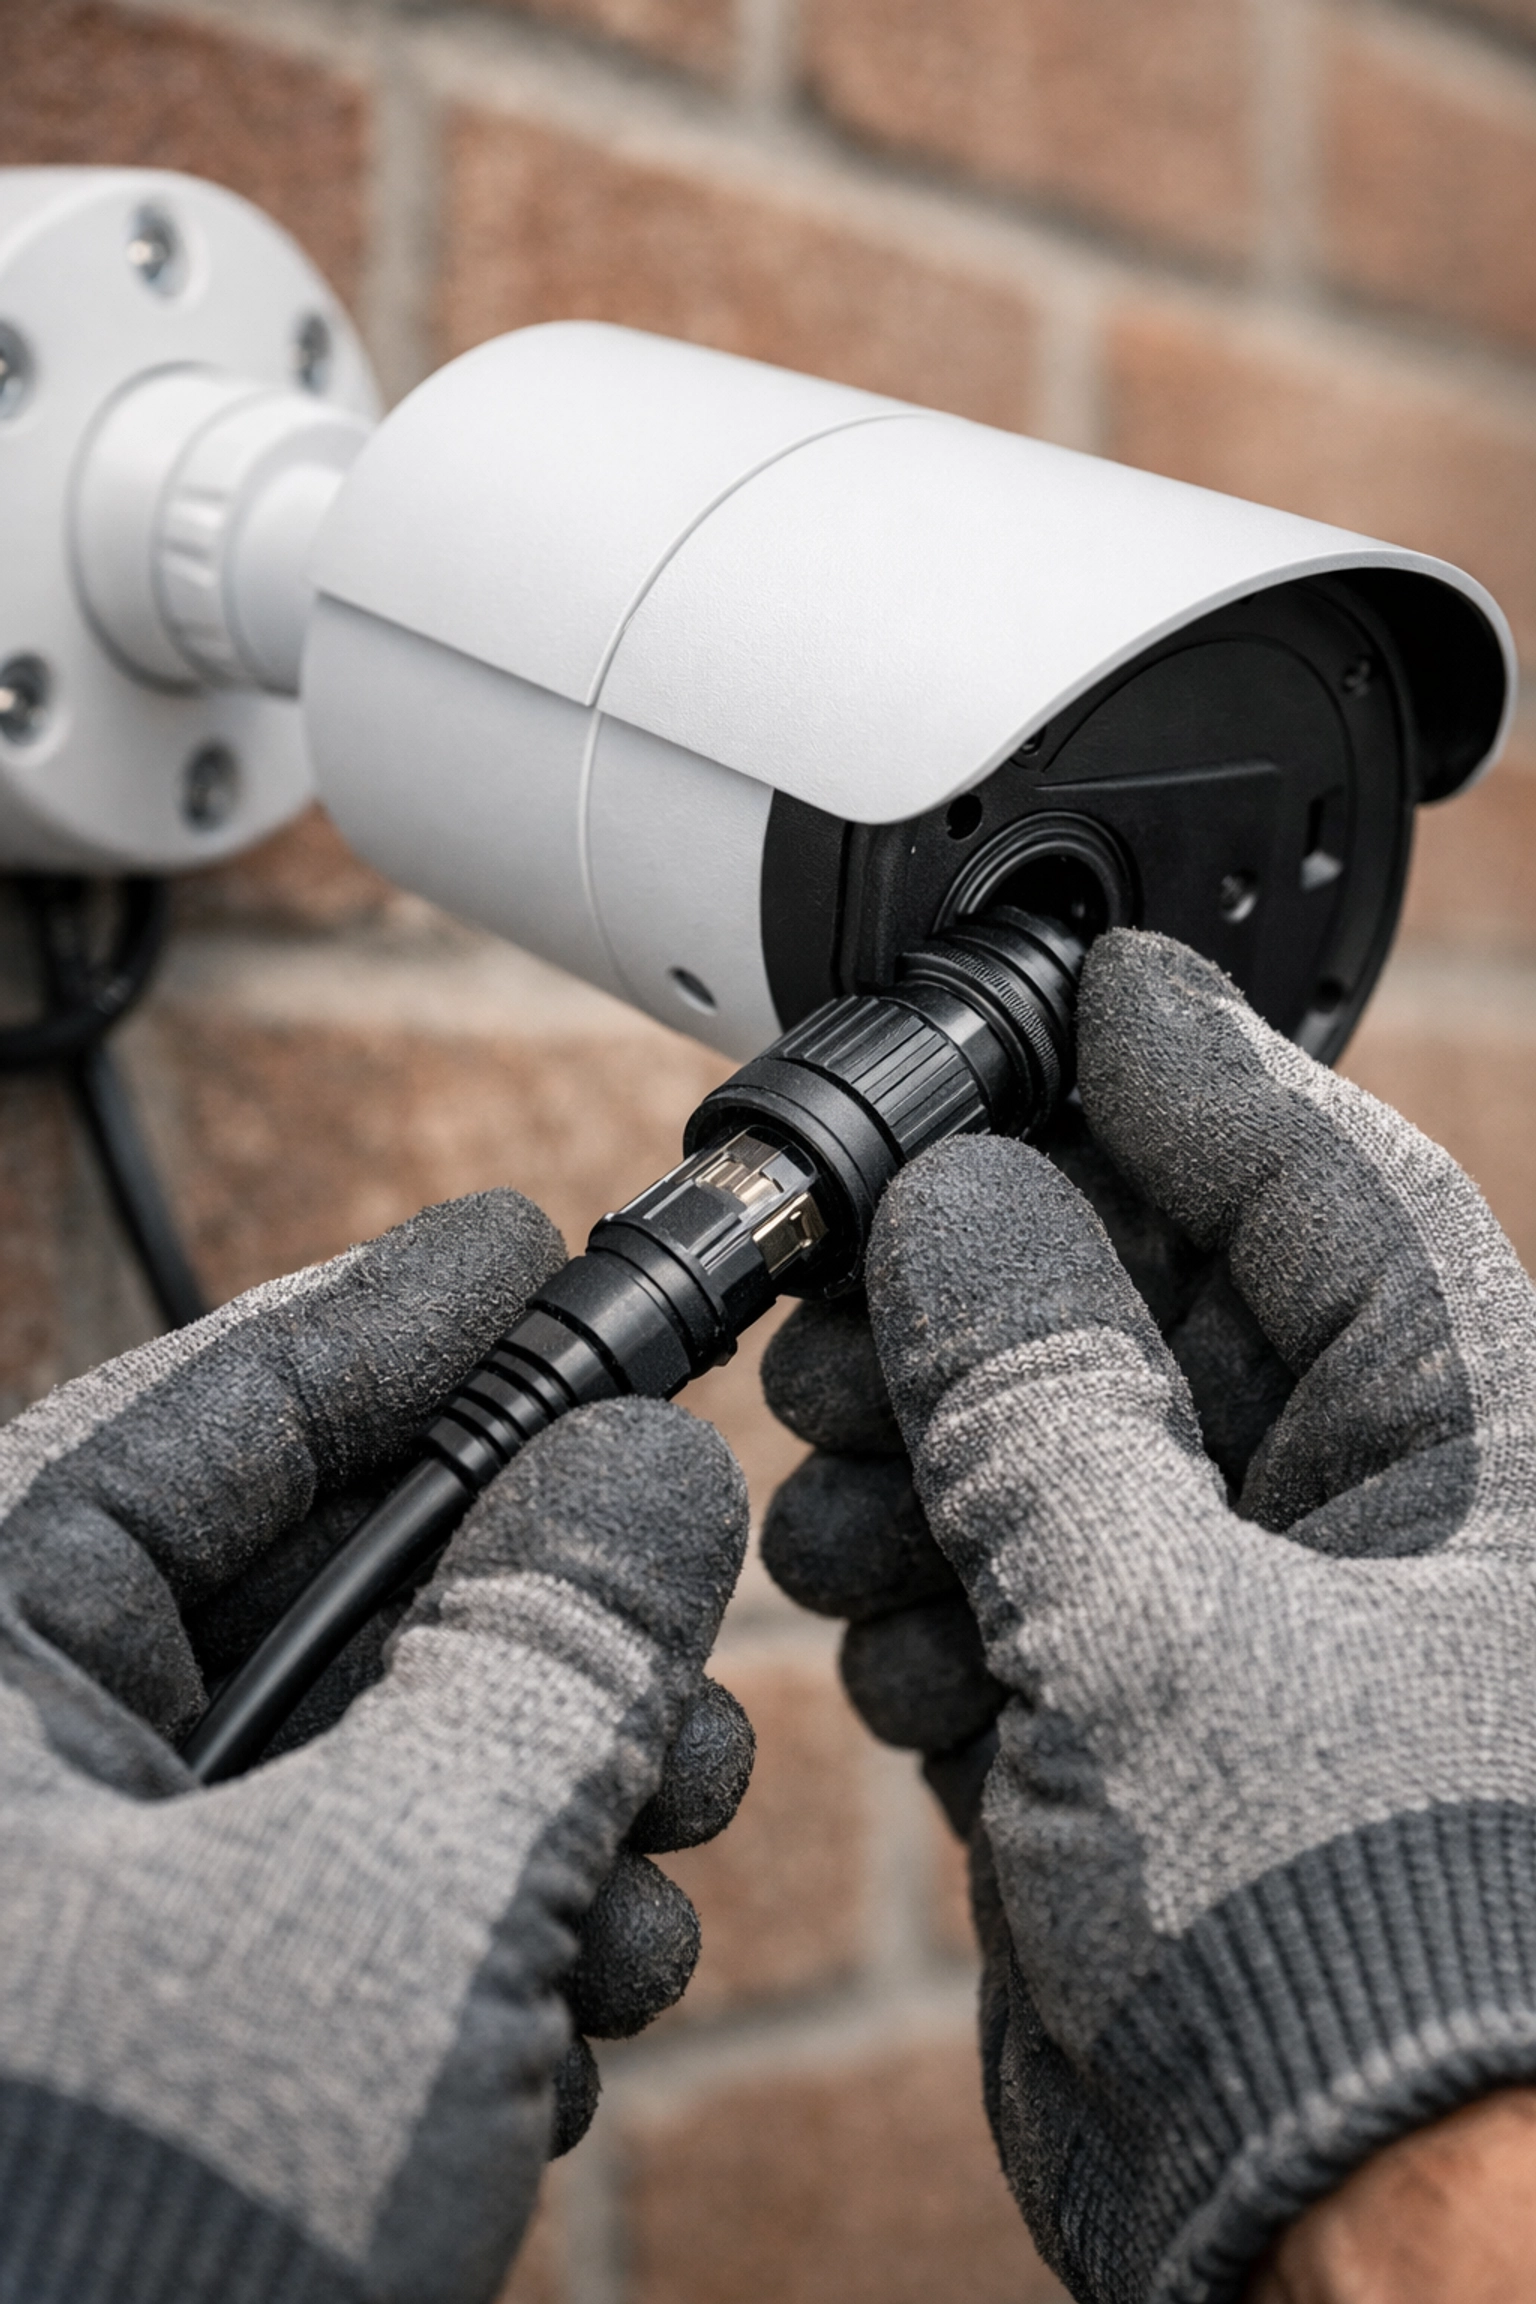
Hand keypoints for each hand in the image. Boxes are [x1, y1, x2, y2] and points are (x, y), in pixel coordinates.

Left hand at [0, 1192, 752, 2302]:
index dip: (399, 1313)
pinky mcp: (172, 2022)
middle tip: (663, 1642)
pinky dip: (485, 1923)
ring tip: (631, 1879)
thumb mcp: (382, 1914)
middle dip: (527, 1619)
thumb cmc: (113, 2250)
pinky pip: (356, 1891)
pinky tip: (558, 2005)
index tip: (537, 1242)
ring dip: (538, 1799)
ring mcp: (92, 1903)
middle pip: (319, 1583)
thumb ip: (540, 1665)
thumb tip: (645, 1471)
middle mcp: (21, 1762)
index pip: (211, 1411)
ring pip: (367, 1749)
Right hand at [764, 929, 1535, 2299]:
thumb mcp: (1162, 1621)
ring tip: (843, 1488)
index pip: (1317, 1172)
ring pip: (1061, 1431)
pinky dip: (937, 1589)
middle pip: (1154, 1290)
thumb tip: (962, 1198)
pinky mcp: (1156, 1709)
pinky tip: (903, 1647)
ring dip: (925, 1447)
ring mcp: (1255, 1606)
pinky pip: (1024, 1573)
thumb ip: (1041, 1389)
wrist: (1362, 2255)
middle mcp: (1374, 1500)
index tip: (1060, 989)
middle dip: (984, 1282)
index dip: (1175, 1069)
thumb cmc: (1369, 1961)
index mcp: (1468, 1436)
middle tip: (847, 1280)